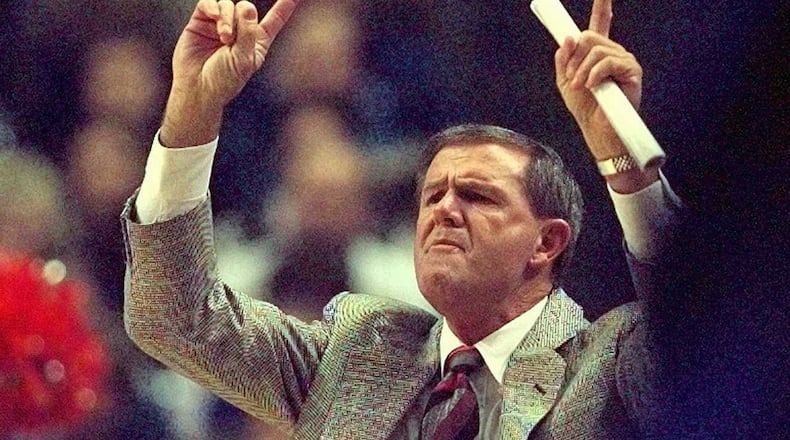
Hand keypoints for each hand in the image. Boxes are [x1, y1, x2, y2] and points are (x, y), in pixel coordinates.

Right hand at [161, 0, 299, 147]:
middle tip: (230, 39)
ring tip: (223, 38)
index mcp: (257, 42)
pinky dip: (212, 8)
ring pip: (228, 5)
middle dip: (241, 19)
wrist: (197, 88)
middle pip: (246, 9)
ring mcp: (219, 25)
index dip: (285, 7)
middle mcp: (239, 31)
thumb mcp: (244, 59)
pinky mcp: (201, 22)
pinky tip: (213, 17)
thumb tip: (247, 6)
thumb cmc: (223, 80)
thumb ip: (249, 32)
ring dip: (226, 19)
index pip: (274, 20)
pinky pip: (208, 4)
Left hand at [554, 0, 641, 159]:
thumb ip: (564, 59)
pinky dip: (595, 74)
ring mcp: (623, 60)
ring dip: (582, 70)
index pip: (600, 23)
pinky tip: (593, 86)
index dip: (602, 7)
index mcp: (597, 53)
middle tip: (572, 78)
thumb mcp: (566, 81)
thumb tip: (568, 38)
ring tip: (582, 86)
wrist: (596, 128)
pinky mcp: (632, 70)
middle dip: (574, 58)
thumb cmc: (584, 107)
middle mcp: (612, 52)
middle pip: (589, 36)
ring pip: (595, 50)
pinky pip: (607, 61)